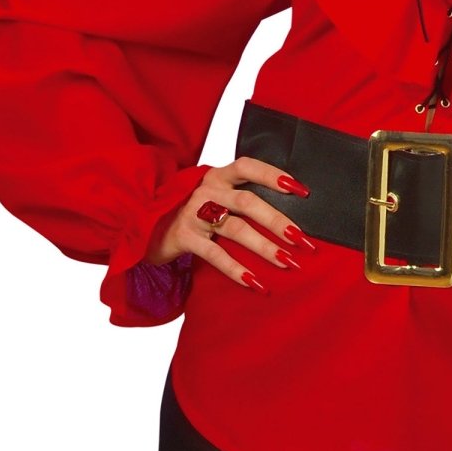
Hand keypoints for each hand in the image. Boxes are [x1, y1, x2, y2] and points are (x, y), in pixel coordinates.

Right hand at [145, 157, 316, 291]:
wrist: (149, 226)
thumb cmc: (195, 211)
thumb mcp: (215, 195)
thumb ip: (241, 196)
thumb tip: (288, 212)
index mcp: (218, 176)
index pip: (248, 167)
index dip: (274, 176)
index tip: (301, 191)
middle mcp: (206, 191)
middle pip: (248, 202)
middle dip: (278, 221)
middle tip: (302, 239)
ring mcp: (193, 213)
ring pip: (236, 229)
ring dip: (264, 247)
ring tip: (287, 262)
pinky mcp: (184, 238)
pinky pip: (215, 255)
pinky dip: (236, 270)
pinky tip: (256, 283)